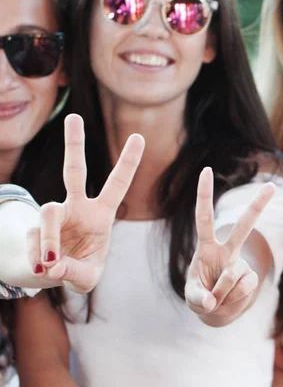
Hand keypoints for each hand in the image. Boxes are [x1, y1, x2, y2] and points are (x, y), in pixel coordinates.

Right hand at [30, 114, 144, 292]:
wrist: (53, 274)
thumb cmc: (81, 268)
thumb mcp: (87, 277)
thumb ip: (75, 271)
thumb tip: (52, 263)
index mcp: (101, 214)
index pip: (117, 184)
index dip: (127, 162)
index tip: (139, 136)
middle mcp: (77, 207)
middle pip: (74, 172)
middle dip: (74, 145)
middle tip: (73, 117)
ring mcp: (53, 215)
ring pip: (47, 213)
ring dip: (47, 238)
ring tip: (49, 263)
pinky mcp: (32, 226)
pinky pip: (33, 239)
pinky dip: (36, 257)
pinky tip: (41, 269)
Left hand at [185, 167, 274, 319]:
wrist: (219, 311)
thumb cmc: (201, 296)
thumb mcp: (192, 297)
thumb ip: (197, 298)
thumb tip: (211, 302)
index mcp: (206, 247)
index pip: (204, 218)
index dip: (204, 195)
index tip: (206, 170)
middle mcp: (226, 251)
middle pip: (243, 227)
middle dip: (257, 206)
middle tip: (273, 186)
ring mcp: (240, 264)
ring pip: (230, 277)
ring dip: (218, 295)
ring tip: (216, 299)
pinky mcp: (251, 278)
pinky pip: (240, 291)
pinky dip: (230, 301)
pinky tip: (228, 300)